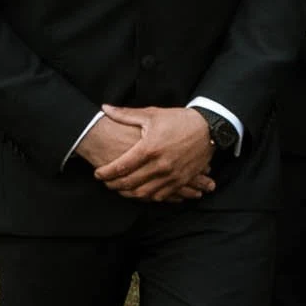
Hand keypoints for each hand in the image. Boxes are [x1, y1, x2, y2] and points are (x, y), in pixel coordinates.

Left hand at [87, 104, 214, 202]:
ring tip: (120, 190)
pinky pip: (161, 196)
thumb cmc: (178, 119)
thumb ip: (125, 114)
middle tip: (106, 183)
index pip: (121, 166)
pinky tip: (140, 193)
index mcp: (149, 148)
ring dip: (129, 194)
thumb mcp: (151, 114)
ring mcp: (172, 175)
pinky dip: (148, 196)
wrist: (208, 128)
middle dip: (113, 185)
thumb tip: (105, 108)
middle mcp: (160, 165)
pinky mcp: (181, 181)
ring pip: (144, 193)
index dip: (106, 173)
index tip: (98, 174)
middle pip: (129, 183)